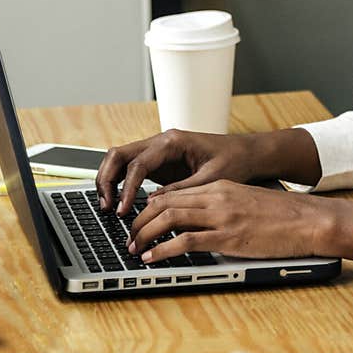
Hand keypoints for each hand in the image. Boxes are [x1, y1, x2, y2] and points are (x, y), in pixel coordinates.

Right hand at [96, 129, 261, 215]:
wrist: (246, 153)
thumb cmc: (234, 161)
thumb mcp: (211, 179)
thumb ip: (182, 191)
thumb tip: (153, 204)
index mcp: (173, 142)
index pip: (138, 164)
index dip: (127, 188)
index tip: (123, 210)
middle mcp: (161, 142)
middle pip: (119, 154)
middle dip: (107, 179)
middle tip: (106, 207)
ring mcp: (158, 151)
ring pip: (121, 159)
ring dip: (110, 180)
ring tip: (109, 207)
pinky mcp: (160, 162)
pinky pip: (131, 169)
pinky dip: (121, 183)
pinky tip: (121, 202)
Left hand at [126, 179, 326, 260]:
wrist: (308, 219)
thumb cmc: (283, 215)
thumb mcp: (247, 201)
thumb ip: (224, 205)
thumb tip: (202, 219)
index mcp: (221, 187)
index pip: (175, 192)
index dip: (150, 207)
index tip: (140, 221)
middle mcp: (218, 197)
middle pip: (165, 202)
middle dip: (140, 221)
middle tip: (129, 237)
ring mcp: (222, 216)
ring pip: (170, 218)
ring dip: (145, 234)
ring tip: (134, 248)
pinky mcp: (228, 236)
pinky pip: (185, 242)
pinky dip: (163, 250)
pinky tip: (152, 258)